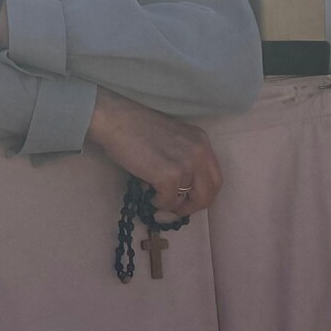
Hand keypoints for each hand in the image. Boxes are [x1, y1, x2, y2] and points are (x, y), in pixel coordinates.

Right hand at [85, 88, 222, 216]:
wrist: (116, 119)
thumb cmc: (136, 128)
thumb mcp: (172, 140)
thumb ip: (182, 160)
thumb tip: (182, 193)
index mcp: (201, 141)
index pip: (215, 179)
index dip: (202, 195)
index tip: (186, 200)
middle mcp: (200, 151)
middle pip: (208, 193)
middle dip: (191, 207)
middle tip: (174, 210)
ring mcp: (186, 163)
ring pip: (186, 200)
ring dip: (169, 202)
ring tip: (153, 191)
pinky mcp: (170, 175)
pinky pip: (168, 202)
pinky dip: (157, 202)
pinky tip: (146, 189)